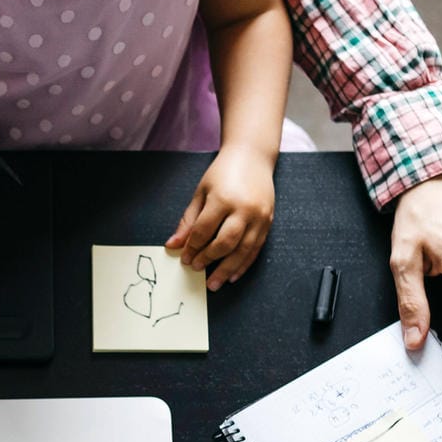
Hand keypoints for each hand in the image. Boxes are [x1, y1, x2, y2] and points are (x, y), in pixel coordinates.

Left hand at [166, 144, 276, 289]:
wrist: (252, 157)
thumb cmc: (223, 173)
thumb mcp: (201, 193)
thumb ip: (188, 221)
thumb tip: (173, 245)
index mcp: (223, 199)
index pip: (204, 230)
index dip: (192, 247)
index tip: (184, 258)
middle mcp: (244, 210)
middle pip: (225, 243)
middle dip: (209, 260)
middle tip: (197, 269)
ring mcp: (259, 217)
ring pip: (243, 251)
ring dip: (227, 270)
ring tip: (214, 283)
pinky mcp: (268, 222)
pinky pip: (256, 249)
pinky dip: (244, 264)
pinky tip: (233, 275)